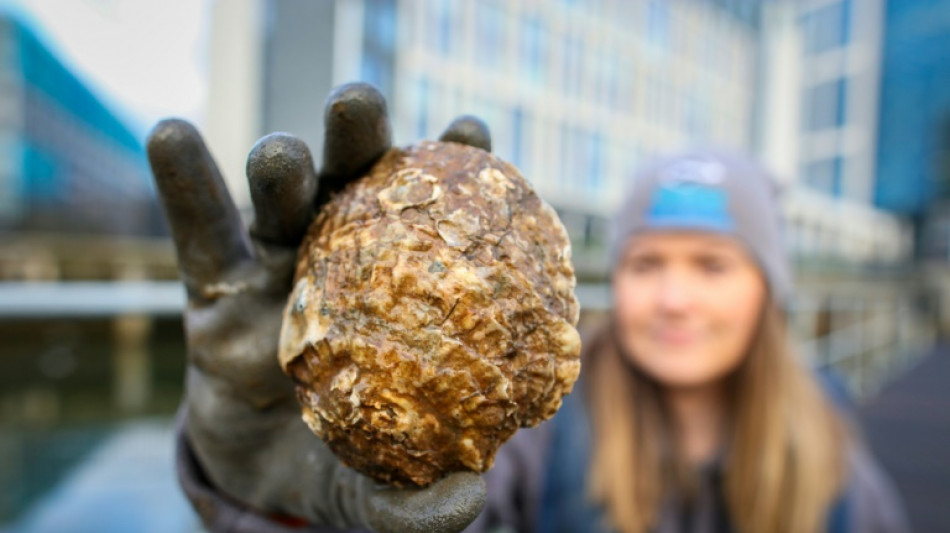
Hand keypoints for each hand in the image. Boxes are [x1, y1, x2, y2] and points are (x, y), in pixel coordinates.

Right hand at [147, 83, 491, 532]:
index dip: (455, 174)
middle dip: (357, 142)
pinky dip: (185, 184)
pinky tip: (172, 135)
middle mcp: (345, 264)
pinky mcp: (214, 289)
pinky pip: (198, 232)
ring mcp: (278, 269)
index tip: (470, 133)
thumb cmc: (345, 468)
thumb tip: (466, 499)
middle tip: (360, 106)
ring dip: (281, 166)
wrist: (265, 483)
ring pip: (280, 203)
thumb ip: (420, 506)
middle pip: (354, 188)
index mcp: (402, 293)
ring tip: (281, 155)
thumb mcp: (379, 496)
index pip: (435, 222)